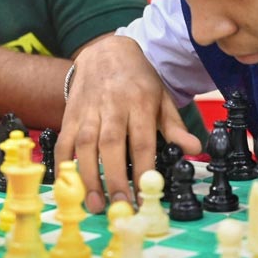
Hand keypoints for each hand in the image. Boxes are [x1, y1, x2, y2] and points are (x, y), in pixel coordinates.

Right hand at [55, 36, 201, 213]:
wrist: (105, 50)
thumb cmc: (137, 79)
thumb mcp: (161, 97)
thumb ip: (175, 126)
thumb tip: (195, 150)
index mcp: (139, 102)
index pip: (142, 140)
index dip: (143, 168)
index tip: (144, 195)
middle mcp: (112, 106)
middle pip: (111, 144)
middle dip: (113, 178)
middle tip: (119, 207)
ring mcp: (88, 110)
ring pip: (85, 144)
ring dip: (87, 176)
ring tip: (94, 204)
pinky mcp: (70, 113)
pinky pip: (63, 140)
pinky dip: (62, 164)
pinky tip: (68, 186)